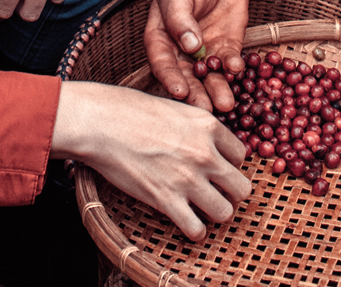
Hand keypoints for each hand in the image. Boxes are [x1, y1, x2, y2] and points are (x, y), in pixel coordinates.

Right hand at [51, 81, 251, 240]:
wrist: (99, 123)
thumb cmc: (129, 110)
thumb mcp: (174, 108)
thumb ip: (196, 127)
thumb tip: (206, 143)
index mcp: (209, 127)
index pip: (241, 155)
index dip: (228, 164)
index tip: (215, 169)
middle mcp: (206, 154)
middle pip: (241, 187)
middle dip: (229, 193)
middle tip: (213, 192)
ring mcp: (188, 179)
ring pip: (225, 212)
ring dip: (214, 214)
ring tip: (200, 210)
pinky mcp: (167, 200)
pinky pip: (197, 229)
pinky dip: (194, 231)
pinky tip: (185, 222)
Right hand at [144, 0, 250, 111]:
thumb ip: (180, 17)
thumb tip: (189, 44)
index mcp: (160, 39)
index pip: (161, 62)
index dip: (169, 78)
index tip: (179, 91)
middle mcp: (180, 53)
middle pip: (186, 78)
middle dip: (195, 94)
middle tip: (204, 109)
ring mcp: (204, 55)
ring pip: (209, 77)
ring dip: (217, 90)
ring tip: (226, 105)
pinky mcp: (226, 51)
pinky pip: (229, 63)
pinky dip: (233, 68)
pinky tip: (237, 69)